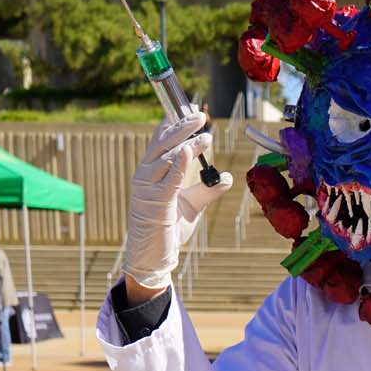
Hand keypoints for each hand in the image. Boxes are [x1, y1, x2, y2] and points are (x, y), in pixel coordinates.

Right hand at [123, 114, 232, 291]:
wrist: (153, 259)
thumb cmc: (168, 231)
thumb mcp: (193, 206)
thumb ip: (207, 190)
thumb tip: (227, 177)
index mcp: (150, 173)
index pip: (161, 142)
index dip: (175, 124)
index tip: (192, 111)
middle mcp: (144, 176)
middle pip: (163, 144)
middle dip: (182, 127)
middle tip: (200, 115)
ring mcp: (146, 189)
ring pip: (166, 158)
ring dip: (186, 144)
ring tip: (205, 136)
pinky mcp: (154, 203)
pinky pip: (168, 180)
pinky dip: (178, 164)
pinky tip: (187, 151)